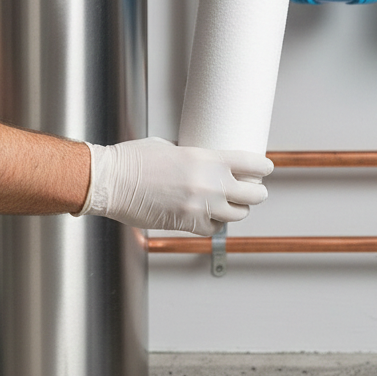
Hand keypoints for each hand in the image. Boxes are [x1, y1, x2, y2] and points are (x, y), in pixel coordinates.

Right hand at [74, 137, 272, 235]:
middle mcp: (209, 184)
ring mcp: (199, 207)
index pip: (251, 164)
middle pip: (253, 195)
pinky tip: (210, 217)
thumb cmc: (132, 160)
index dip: (263, 167)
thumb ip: (193, 156)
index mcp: (206, 159)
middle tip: (254, 190)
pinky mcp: (186, 224)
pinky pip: (213, 229)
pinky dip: (215, 224)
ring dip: (237, 210)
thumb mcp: (170, 146)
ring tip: (233, 205)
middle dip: (256, 192)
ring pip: (237, 215)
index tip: (266, 168)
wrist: (110, 181)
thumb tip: (205, 162)